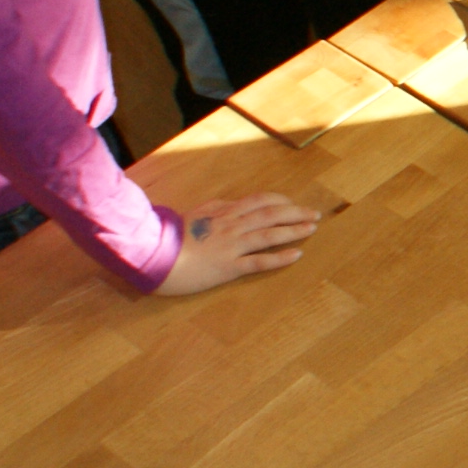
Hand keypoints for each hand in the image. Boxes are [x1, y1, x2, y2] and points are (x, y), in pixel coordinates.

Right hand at [156, 193, 321, 295]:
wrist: (152, 255)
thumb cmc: (169, 235)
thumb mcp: (194, 213)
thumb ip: (215, 208)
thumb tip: (232, 203)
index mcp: (223, 212)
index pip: (260, 201)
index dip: (280, 201)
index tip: (292, 203)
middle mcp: (232, 226)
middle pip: (271, 214)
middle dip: (295, 213)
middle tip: (314, 214)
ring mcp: (231, 246)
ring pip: (270, 235)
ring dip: (294, 231)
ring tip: (312, 229)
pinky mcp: (228, 267)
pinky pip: (259, 262)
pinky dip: (279, 258)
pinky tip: (296, 255)